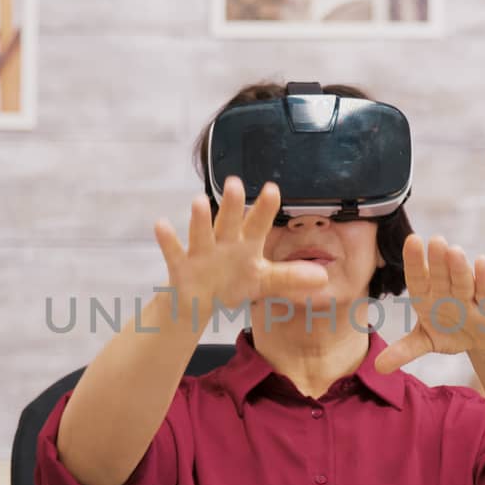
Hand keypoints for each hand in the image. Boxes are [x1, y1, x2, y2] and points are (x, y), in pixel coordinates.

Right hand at [153, 176, 327, 314]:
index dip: (265, 208)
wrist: (199, 302)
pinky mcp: (181, 266)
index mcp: (245, 243)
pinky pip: (173, 252)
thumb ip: (290, 277)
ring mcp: (201, 252)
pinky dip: (167, 240)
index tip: (273, 189)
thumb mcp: (264, 282)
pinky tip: (160, 224)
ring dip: (199, 219)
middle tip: (236, 183)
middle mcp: (223, 242)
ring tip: (199, 201)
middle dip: (232, 205)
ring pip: (201, 233)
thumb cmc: (233, 283)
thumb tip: (324, 278)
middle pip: (229, 221)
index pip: (258, 223)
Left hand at [374, 234, 484, 374]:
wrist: (483, 338)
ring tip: (454, 251)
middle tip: (435, 240)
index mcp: (427, 296)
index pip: (417, 277)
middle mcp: (447, 292)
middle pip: (441, 276)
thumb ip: (404, 351)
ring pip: (463, 282)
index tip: (411, 240)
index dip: (415, 261)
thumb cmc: (450, 331)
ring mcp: (469, 298)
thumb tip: (377, 368)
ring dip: (458, 269)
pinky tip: (482, 262)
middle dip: (438, 261)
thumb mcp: (425, 342)